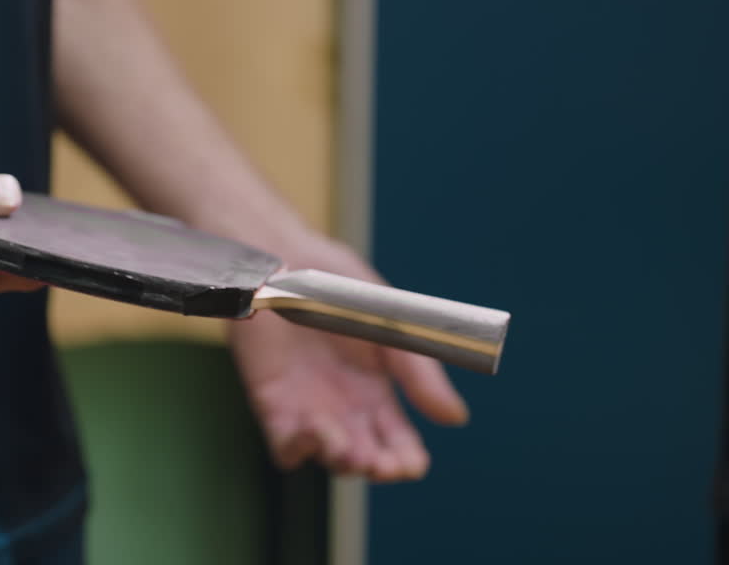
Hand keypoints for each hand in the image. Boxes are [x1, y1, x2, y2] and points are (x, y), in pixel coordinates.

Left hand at [230, 234, 468, 481]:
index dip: (407, 459)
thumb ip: (419, 372)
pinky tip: (313, 433)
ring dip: (342, 462)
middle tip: (384, 464)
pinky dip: (299, 451)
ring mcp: (308, 408)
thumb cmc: (338, 288)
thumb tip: (455, 419)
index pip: (398, 441)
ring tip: (350, 450)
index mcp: (377, 392)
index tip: (413, 464)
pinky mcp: (273, 404)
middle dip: (379, 468)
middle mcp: (344, 407)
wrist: (282, 261)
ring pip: (329, 457)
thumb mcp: (390, 326)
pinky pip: (285, 447)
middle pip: (367, 457)